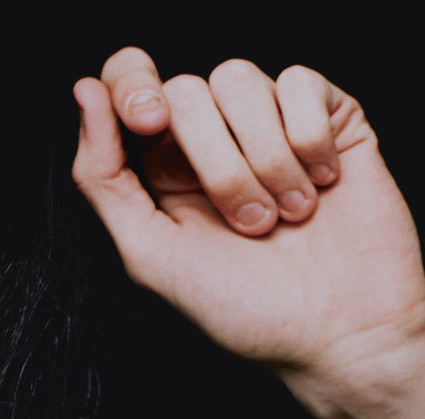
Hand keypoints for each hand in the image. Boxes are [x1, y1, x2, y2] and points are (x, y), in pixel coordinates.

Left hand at [72, 51, 424, 400]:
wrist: (340, 332)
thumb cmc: (247, 312)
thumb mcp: (152, 257)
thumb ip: (104, 178)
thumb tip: (83, 92)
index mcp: (164, 171)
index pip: (128, 84)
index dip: (131, 87)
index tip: (148, 122)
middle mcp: (214, 140)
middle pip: (186, 89)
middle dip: (216, 165)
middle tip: (250, 227)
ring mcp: (272, 124)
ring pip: (241, 81)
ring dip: (264, 160)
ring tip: (288, 216)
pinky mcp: (328, 117)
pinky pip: (301, 83)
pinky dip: (308, 141)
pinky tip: (321, 185)